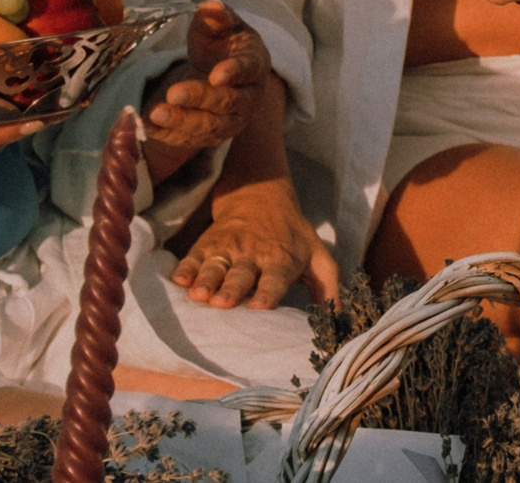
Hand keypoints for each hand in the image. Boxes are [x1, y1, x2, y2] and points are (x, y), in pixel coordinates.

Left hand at [142, 1, 269, 164]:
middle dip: (200, 98)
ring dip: (182, 121)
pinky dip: (169, 134)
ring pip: (209, 127)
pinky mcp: (208, 137)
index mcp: (255, 66)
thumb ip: (217, 17)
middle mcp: (248, 99)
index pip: (249, 70)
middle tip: (174, 92)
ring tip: (156, 112)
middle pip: (227, 102)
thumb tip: (210, 6)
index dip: (234, 72)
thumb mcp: (221, 28)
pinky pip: (189, 140)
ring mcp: (229, 122)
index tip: (215, 74)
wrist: (218, 77)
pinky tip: (148, 124)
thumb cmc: (222, 47)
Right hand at [170, 177, 337, 309]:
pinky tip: (179, 279)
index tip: (259, 306)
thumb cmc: (293, 238)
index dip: (268, 292)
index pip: (276, 278)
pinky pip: (195, 257)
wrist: (262, 196)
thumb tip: (340, 324)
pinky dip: (186, 267)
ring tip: (199, 295)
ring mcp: (229, 249)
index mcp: (282, 260)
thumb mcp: (318, 258)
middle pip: (242, 275)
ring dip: (207, 280)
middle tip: (223, 302)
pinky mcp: (208, 244)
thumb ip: (328, 291)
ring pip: (216, 267)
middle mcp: (254, 255)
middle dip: (232, 288)